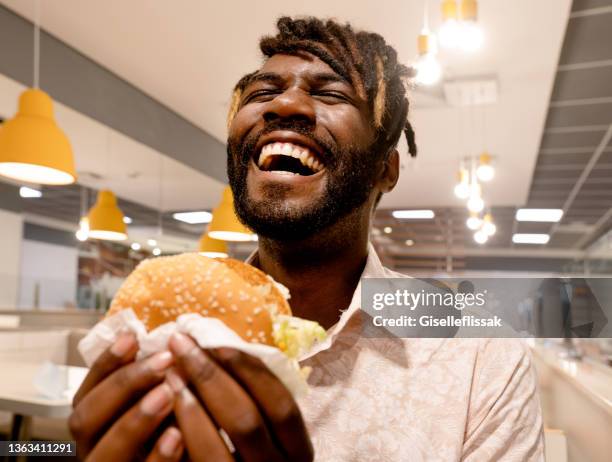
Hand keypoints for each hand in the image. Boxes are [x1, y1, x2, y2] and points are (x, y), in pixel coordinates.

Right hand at [69, 332, 183, 460]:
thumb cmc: (174, 438)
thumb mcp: (159, 408)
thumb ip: (155, 384)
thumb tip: (172, 343)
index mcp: (95, 428)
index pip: (85, 393)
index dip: (105, 364)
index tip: (132, 337)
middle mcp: (92, 451)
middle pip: (84, 420)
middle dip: (122, 386)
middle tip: (163, 362)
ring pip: (104, 453)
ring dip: (135, 420)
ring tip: (167, 393)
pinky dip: (157, 457)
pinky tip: (177, 435)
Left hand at [167, 332, 313, 461]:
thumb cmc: (253, 461)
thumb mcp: (269, 438)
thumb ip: (256, 404)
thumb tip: (222, 349)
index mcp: (298, 451)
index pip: (280, 403)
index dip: (250, 371)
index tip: (217, 342)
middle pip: (246, 419)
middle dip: (211, 377)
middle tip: (181, 344)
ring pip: (215, 446)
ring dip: (188, 404)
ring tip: (167, 373)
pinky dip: (177, 434)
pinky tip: (163, 411)